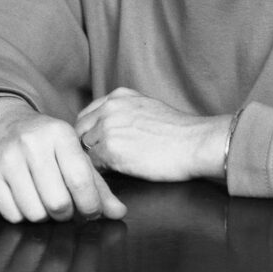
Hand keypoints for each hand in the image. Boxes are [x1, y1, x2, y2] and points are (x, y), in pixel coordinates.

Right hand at [0, 97, 126, 223]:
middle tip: (65, 207)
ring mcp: (8, 157)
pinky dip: (22, 215)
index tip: (90, 211)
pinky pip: (12, 214)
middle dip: (65, 213)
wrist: (2, 122)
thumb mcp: (72, 151)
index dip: (89, 204)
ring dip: (43, 216)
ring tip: (44, 200)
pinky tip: (25, 198)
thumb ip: (97, 183)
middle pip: (57, 202)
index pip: (80, 179)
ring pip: (34, 212)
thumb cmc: (44, 141)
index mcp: (60, 133)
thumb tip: (118, 212)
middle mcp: (33, 142)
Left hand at [75, 88, 231, 182]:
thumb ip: (124, 112)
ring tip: (106, 172)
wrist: (193, 142)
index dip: (90, 133)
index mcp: (118, 96)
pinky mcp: (110, 150)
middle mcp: (109, 107)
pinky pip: (93, 167)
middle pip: (79, 131)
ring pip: (84, 150)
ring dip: (92, 162)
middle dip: (86, 148)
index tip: (95, 146)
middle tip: (97, 163)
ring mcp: (107, 127)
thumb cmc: (177, 131)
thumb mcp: (147, 107)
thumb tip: (112, 129)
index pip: (87, 115)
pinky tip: (114, 177)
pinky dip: (100, 175)